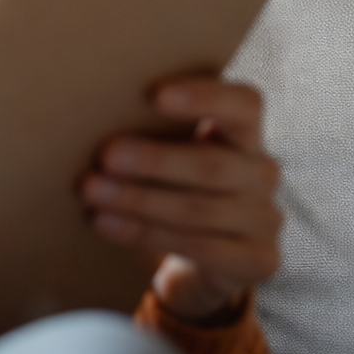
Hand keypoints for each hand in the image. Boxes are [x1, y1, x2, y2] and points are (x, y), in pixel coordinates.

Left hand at [81, 77, 281, 321]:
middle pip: (213, 164)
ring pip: (199, 209)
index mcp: (244, 132)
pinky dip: (144, 233)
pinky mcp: (260, 260)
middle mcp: (262, 172)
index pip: (244, 104)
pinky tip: (105, 223)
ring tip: (91, 191)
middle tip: (105, 155)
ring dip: (139, 201)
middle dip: (154, 160)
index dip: (205, 97)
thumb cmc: (169, 185)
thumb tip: (88, 113)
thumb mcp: (165, 153)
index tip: (154, 94)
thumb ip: (147, 130)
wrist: (198, 257)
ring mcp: (266, 218)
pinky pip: (199, 246)